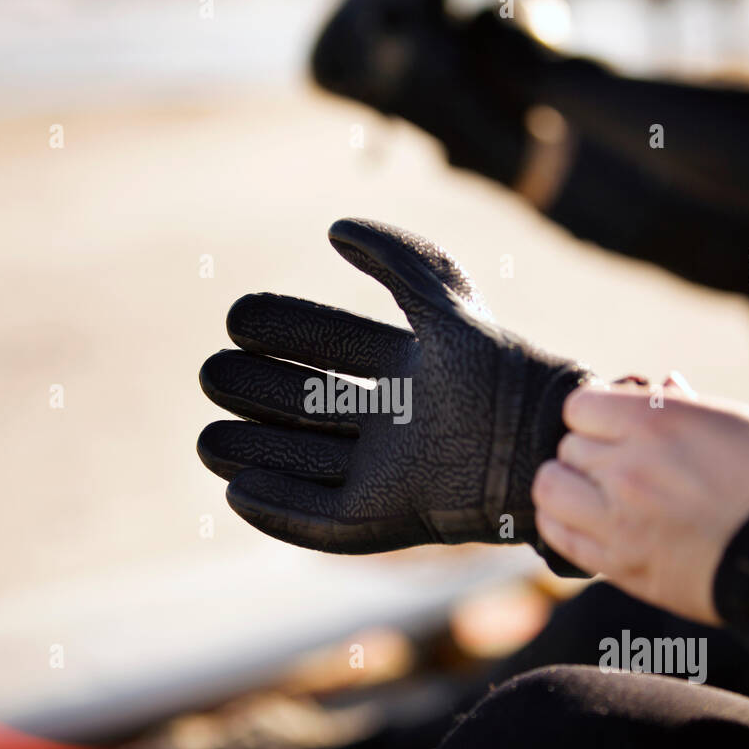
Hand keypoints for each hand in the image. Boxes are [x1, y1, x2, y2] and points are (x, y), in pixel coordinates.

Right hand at [197, 218, 594, 572]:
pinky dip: (281, 510)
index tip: (239, 317)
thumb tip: (335, 227)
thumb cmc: (502, 372)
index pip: (327, 346)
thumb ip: (399, 261)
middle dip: (256, 389)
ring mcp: (389, 473)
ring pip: (304, 463)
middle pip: (305, 405)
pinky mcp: (388, 518)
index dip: (282, 329)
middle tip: (213, 372)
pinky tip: (238, 491)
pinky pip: (323, 521)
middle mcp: (392, 423)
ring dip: (252, 453)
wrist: (542, 446)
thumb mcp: (448, 305)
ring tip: (206, 439)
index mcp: (406, 370)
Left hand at [532, 376, 748, 624]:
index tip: (615, 428)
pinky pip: (559, 537)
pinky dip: (563, 526)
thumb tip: (662, 386)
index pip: (579, 406)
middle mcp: (628, 466)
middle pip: (567, 447)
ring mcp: (619, 518)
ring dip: (566, 487)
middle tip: (618, 466)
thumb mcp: (743, 424)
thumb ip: (688, 408)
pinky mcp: (620, 565)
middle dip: (589, 453)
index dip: (596, 416)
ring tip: (592, 494)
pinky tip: (586, 524)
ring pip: (550, 488)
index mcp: (657, 422)